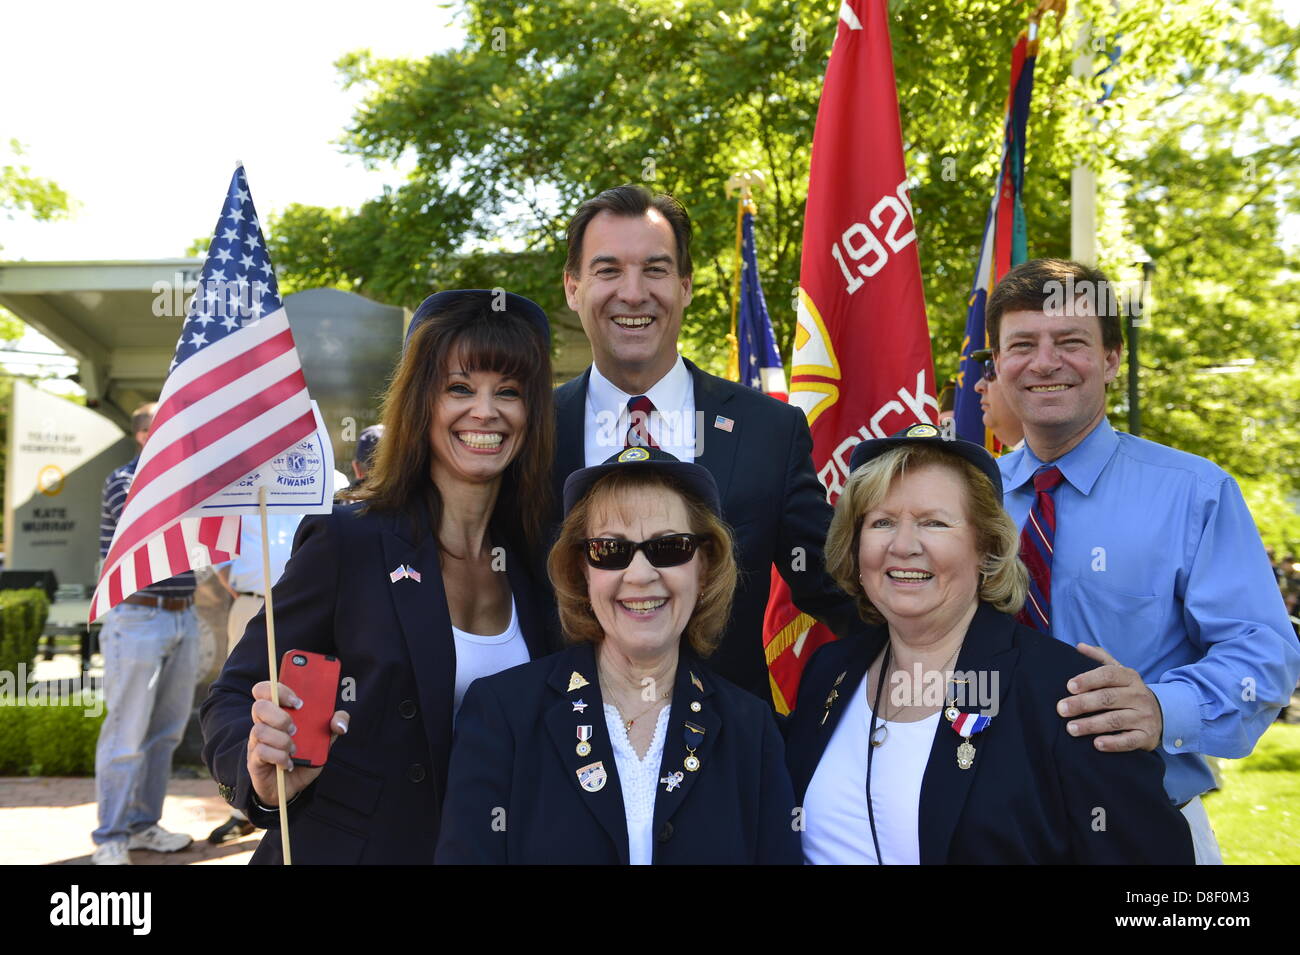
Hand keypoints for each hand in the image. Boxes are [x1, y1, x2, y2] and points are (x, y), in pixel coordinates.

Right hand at [246, 680, 348, 806]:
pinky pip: (261, 751)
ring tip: (295, 749)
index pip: (266, 689)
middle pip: (259, 706)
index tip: (299, 702)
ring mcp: (256, 741)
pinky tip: (289, 763)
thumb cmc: (305, 756)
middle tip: (296, 729)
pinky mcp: (255, 759)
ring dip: (282, 740)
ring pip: (259, 730)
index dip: (280, 690)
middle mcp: (264, 723)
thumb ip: (334, 725)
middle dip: (280, 716)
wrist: (291, 786)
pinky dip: (280, 757)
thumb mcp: (324, 740)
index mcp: (278, 712)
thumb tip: (339, 723)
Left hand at [1056, 643, 1161, 751]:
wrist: (1160, 714)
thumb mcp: (1119, 673)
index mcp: (1130, 677)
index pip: (1108, 675)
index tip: (1069, 686)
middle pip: (1108, 698)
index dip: (1088, 680)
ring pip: (1116, 720)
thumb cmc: (1128, 692)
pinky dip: (1113, 743)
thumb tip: (1079, 646)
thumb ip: (1100, 658)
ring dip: (1092, 725)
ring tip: (1071, 728)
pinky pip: (1129, 741)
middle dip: (1083, 704)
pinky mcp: (1147, 736)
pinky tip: (1096, 744)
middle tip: (1061, 709)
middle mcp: (1139, 695)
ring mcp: (1144, 716)